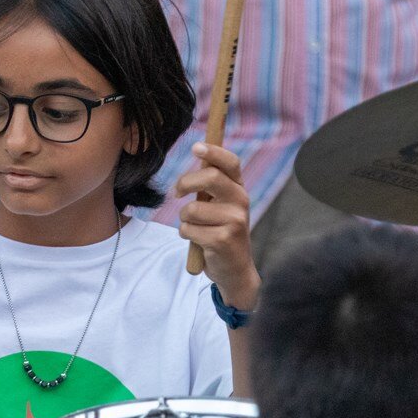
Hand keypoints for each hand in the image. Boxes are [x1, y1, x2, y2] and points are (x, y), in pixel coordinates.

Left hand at [175, 142, 260, 309]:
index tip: (196, 147)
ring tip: (196, 228)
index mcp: (239, 189)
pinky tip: (199, 241)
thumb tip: (198, 152)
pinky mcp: (222, 240)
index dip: (213, 152)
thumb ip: (212, 185)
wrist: (235, 269)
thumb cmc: (221, 232)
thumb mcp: (221, 206)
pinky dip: (186, 235)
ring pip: (192, 209)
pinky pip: (188, 229)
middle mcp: (241, 202)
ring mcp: (234, 221)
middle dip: (185, 183)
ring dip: (184, 220)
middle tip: (176, 192)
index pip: (230, 163)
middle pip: (210, 178)